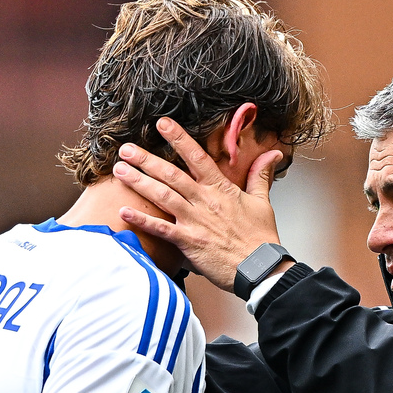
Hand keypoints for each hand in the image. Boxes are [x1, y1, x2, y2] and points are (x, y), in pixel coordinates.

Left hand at [114, 117, 287, 292]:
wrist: (260, 268)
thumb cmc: (261, 238)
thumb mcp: (263, 202)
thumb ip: (260, 175)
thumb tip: (272, 154)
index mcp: (221, 189)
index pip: (197, 157)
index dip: (179, 138)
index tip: (162, 124)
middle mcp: (205, 201)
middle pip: (171, 174)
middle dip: (146, 160)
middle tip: (126, 149)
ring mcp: (195, 221)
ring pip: (162, 195)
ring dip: (138, 182)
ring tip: (119, 171)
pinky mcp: (189, 242)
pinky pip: (160, 229)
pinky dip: (141, 220)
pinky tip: (124, 212)